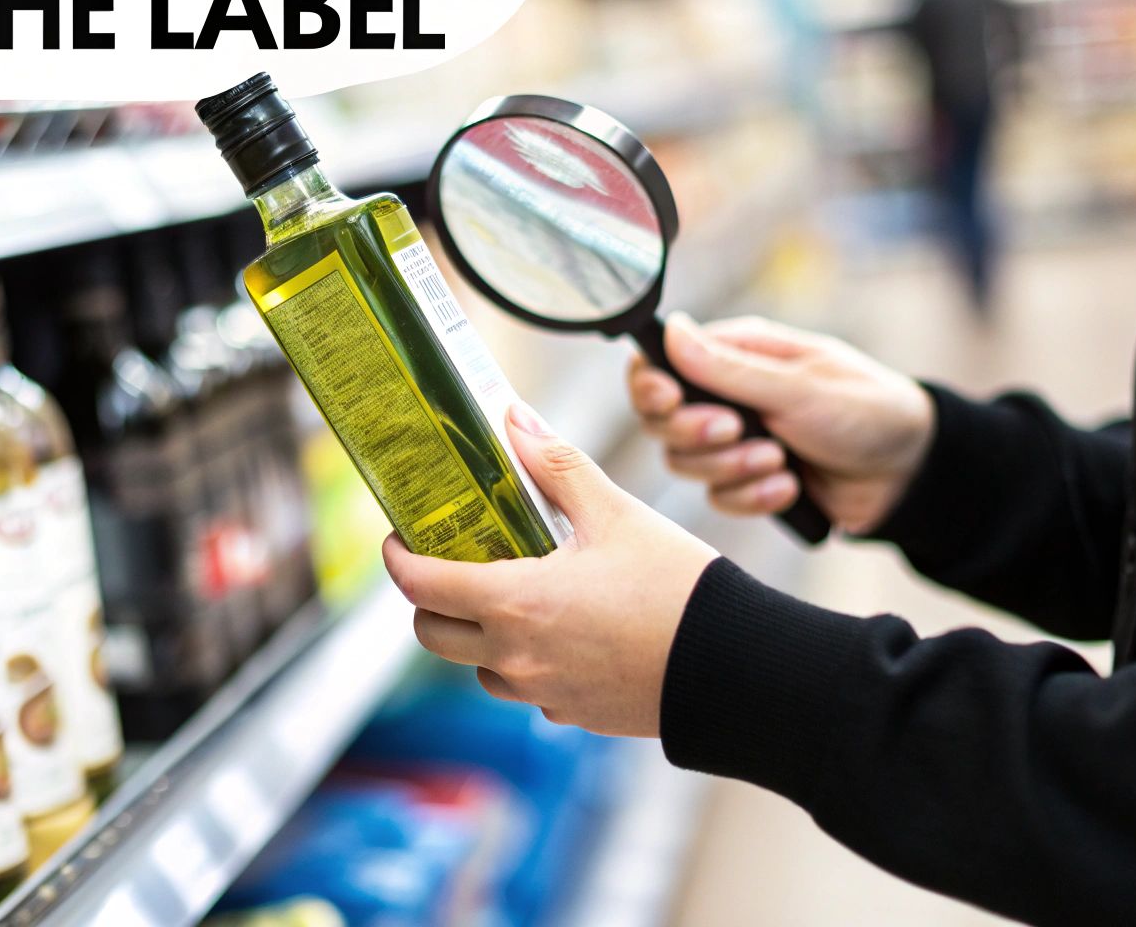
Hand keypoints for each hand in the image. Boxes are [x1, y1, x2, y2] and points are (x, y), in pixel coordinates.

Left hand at [382, 402, 716, 736]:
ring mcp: (542, 694)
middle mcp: (516, 658)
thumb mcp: (615, 512)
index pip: (421, 585)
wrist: (736, 667)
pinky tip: (564, 629)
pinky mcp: (571, 715)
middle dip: (431, 596)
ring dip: (479, 633)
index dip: (398, 558)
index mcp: (515, 603)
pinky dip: (526, 660)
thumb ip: (556, 465)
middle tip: (452, 561)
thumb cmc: (678, 587)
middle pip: (433, 634)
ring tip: (515, 592)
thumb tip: (512, 420)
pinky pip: (526, 689)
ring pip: (478, 666)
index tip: (400, 536)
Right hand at [627, 314, 934, 533]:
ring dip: (731, 468)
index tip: (671, 400)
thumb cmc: (865, 410)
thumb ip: (730, 369)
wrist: (909, 474)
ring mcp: (736, 441)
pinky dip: (753, 498)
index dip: (651, 386)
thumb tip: (673, 332)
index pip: (660, 363)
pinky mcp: (750, 481)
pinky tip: (790, 489)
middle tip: (736, 430)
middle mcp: (727, 396)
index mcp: (736, 355)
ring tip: (780, 461)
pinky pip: (720, 498)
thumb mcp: (800, 387)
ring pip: (687, 464)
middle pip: (661, 420)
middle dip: (695, 433)